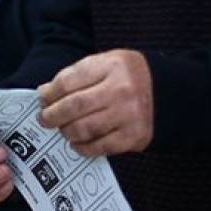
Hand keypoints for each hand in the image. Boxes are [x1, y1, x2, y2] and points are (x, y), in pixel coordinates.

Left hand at [38, 50, 153, 155]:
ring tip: (63, 129)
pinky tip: (76, 143)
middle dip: (52, 115)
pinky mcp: (132, 137)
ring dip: (66, 131)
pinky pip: (99, 147)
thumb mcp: (106, 63)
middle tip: (45, 119)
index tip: (42, 99)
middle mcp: (121, 90)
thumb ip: (77, 75)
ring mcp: (128, 115)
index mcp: (112, 66)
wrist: (168, 94)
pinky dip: (82, 147)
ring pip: (83, 128)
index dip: (50, 93)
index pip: (69, 81)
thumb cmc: (129, 78)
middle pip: (74, 106)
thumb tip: (45, 92)